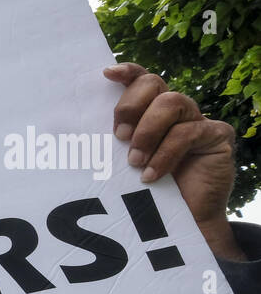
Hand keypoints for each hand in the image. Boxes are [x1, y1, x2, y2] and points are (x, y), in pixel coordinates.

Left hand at [104, 63, 242, 261]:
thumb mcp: (121, 163)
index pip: (141, 80)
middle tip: (118, 136)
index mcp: (150, 111)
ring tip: (134, 161)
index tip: (106, 74)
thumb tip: (75, 129)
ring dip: (147, 131)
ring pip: (171, 102)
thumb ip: (112, 143)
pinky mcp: (217, 135)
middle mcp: (175, 110)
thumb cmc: (146, 192)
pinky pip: (188, 132)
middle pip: (153, 83)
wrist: (181, 221)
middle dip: (130, 106)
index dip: (127, 72)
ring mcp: (198, 120)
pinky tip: (152, 175)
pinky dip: (165, 154)